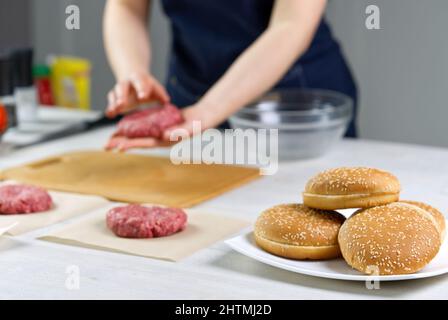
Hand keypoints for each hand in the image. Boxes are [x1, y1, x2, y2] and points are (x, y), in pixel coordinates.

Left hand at [105, 102, 223, 151]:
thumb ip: (179, 132)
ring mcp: (159, 132)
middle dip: (122, 143)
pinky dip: (133, 128)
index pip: (147, 143)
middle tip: (106, 146)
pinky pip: (143, 127)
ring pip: (138, 135)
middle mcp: (160, 138)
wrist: (203, 117)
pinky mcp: (158, 125)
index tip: (119, 147)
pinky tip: (124, 127)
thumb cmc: (198, 124)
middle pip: (138, 141)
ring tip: (110, 139)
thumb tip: (164, 135)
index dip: (133, 145)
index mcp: (166, 141)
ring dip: (125, 137)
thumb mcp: (190, 127)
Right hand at [106, 72, 169, 117]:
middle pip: (123, 86)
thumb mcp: (155, 88)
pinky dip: (110, 108)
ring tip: (114, 110)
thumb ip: (161, 95)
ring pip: (114, 93)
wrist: (132, 77)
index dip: (141, 89)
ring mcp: (119, 89)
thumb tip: (166, 102)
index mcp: (139, 78)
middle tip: (122, 104)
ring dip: (114, 102)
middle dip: (122, 95)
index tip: (143, 97)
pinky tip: (109, 114)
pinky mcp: (114, 98)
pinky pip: (110, 101)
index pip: (140, 82)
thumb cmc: (147, 86)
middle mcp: (127, 82)